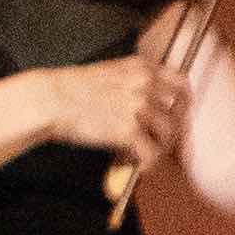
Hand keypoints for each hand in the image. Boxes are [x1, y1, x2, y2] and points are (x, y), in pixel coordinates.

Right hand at [24, 53, 184, 180]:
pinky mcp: (129, 131)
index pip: (181, 84)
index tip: (179, 113)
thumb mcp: (110, 72)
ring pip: (170, 134)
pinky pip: (152, 153)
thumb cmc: (72, 88)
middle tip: (163, 140)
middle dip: (173, 129)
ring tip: (147, 153)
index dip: (183, 102)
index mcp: (142, 68)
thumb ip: (135, 82)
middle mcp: (146, 85)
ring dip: (161, 147)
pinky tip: (139, 165)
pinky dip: (148, 163)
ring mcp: (140, 108)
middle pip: (179, 112)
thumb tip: (152, 102)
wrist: (50, 100)